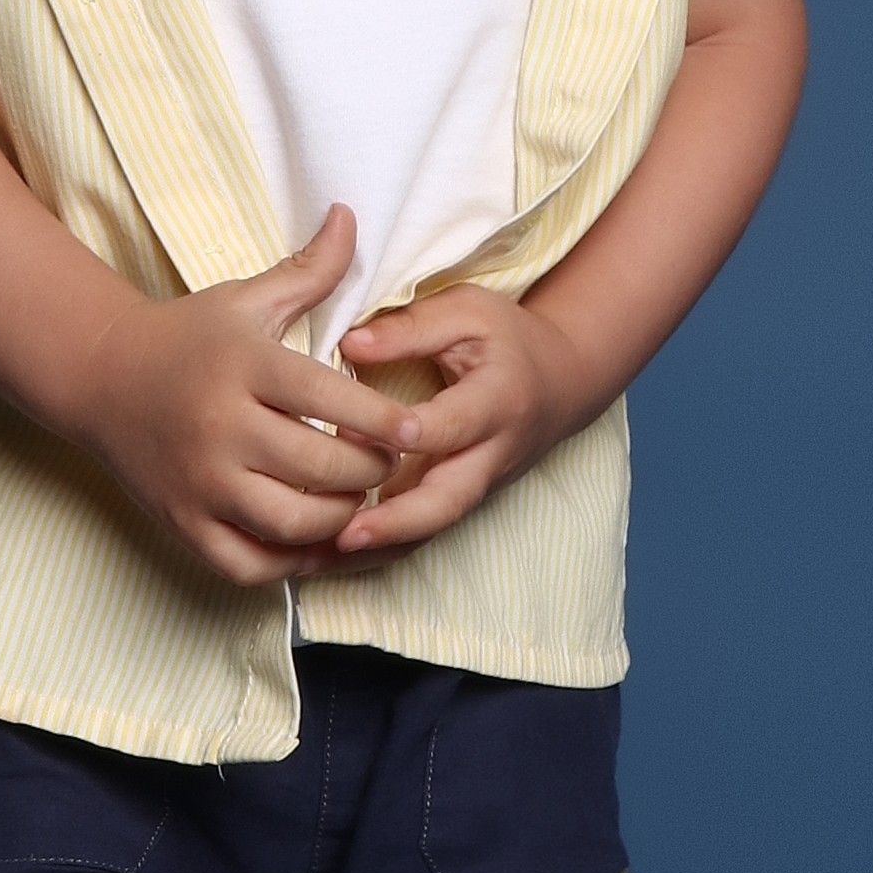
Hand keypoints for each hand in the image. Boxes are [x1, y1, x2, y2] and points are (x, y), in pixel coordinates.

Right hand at [67, 209, 422, 587]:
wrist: (101, 377)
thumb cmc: (188, 336)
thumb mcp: (246, 298)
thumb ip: (309, 270)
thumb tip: (352, 215)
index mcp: (245, 367)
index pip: (331, 400)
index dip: (383, 421)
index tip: (415, 430)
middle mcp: (221, 428)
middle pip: (321, 468)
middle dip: (370, 472)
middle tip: (387, 463)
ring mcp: (199, 482)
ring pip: (293, 523)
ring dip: (339, 518)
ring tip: (355, 498)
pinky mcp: (183, 523)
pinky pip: (250, 563)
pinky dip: (291, 561)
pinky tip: (314, 539)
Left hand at [320, 283, 596, 560]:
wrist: (561, 385)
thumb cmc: (507, 341)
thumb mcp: (469, 312)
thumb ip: (411, 327)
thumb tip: (348, 344)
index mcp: (496, 402)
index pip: (453, 426)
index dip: (410, 433)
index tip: (354, 434)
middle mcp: (489, 456)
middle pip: (447, 502)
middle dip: (395, 524)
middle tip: (342, 535)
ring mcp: (475, 488)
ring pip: (428, 532)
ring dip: (372, 551)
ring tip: (311, 560)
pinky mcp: (459, 503)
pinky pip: (417, 537)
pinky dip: (372, 552)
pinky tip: (320, 558)